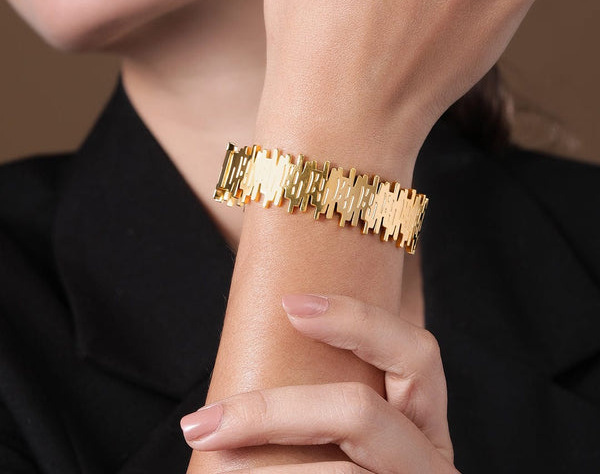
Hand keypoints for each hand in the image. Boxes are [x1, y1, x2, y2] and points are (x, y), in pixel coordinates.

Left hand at [181, 295, 457, 472]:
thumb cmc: (339, 468)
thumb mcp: (345, 438)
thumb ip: (320, 410)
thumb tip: (235, 382)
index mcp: (425, 426)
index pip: (415, 354)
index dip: (357, 320)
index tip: (290, 305)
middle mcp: (432, 465)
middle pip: (362, 413)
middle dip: (274, 412)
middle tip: (202, 422)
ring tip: (211, 469)